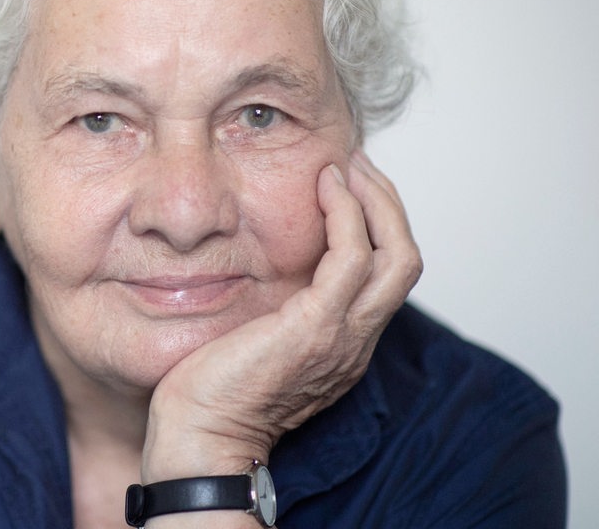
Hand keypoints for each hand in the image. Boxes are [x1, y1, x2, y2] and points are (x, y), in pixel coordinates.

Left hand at [141, 151, 422, 481]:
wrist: (199, 439)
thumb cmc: (209, 392)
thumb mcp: (252, 338)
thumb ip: (270, 306)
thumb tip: (253, 266)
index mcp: (342, 344)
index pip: (382, 275)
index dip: (374, 226)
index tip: (345, 187)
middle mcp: (354, 340)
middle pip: (404, 259)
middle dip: (387, 204)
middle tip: (356, 163)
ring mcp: (342, 335)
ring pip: (395, 254)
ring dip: (375, 200)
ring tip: (345, 166)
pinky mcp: (317, 328)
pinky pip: (352, 257)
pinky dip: (347, 214)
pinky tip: (324, 187)